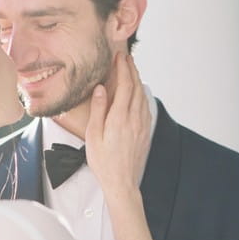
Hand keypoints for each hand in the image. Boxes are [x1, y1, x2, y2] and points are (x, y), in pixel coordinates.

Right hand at [85, 52, 150, 202]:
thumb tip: (102, 88)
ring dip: (138, 81)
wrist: (122, 182)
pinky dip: (141, 94)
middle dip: (132, 70)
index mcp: (119, 118)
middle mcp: (134, 119)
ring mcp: (142, 125)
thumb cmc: (104, 162)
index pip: (125, 86)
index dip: (123, 68)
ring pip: (143, 96)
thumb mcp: (93, 136)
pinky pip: (145, 107)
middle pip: (136, 87)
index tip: (120, 57)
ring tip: (132, 71)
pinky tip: (138, 93)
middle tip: (127, 58)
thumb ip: (98, 110)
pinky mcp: (145, 132)